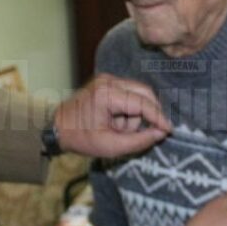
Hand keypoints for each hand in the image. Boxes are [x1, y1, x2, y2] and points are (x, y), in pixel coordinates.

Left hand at [53, 74, 171, 157]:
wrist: (57, 127)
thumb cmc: (81, 138)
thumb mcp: (111, 146)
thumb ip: (139, 141)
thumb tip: (161, 133)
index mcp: (107, 95)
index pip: (143, 103)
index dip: (159, 117)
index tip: (169, 130)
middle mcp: (108, 81)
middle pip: (145, 93)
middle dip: (147, 115)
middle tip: (140, 132)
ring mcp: (107, 79)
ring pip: (138, 94)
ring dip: (135, 114)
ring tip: (118, 129)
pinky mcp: (107, 81)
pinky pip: (129, 94)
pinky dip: (128, 109)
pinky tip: (115, 121)